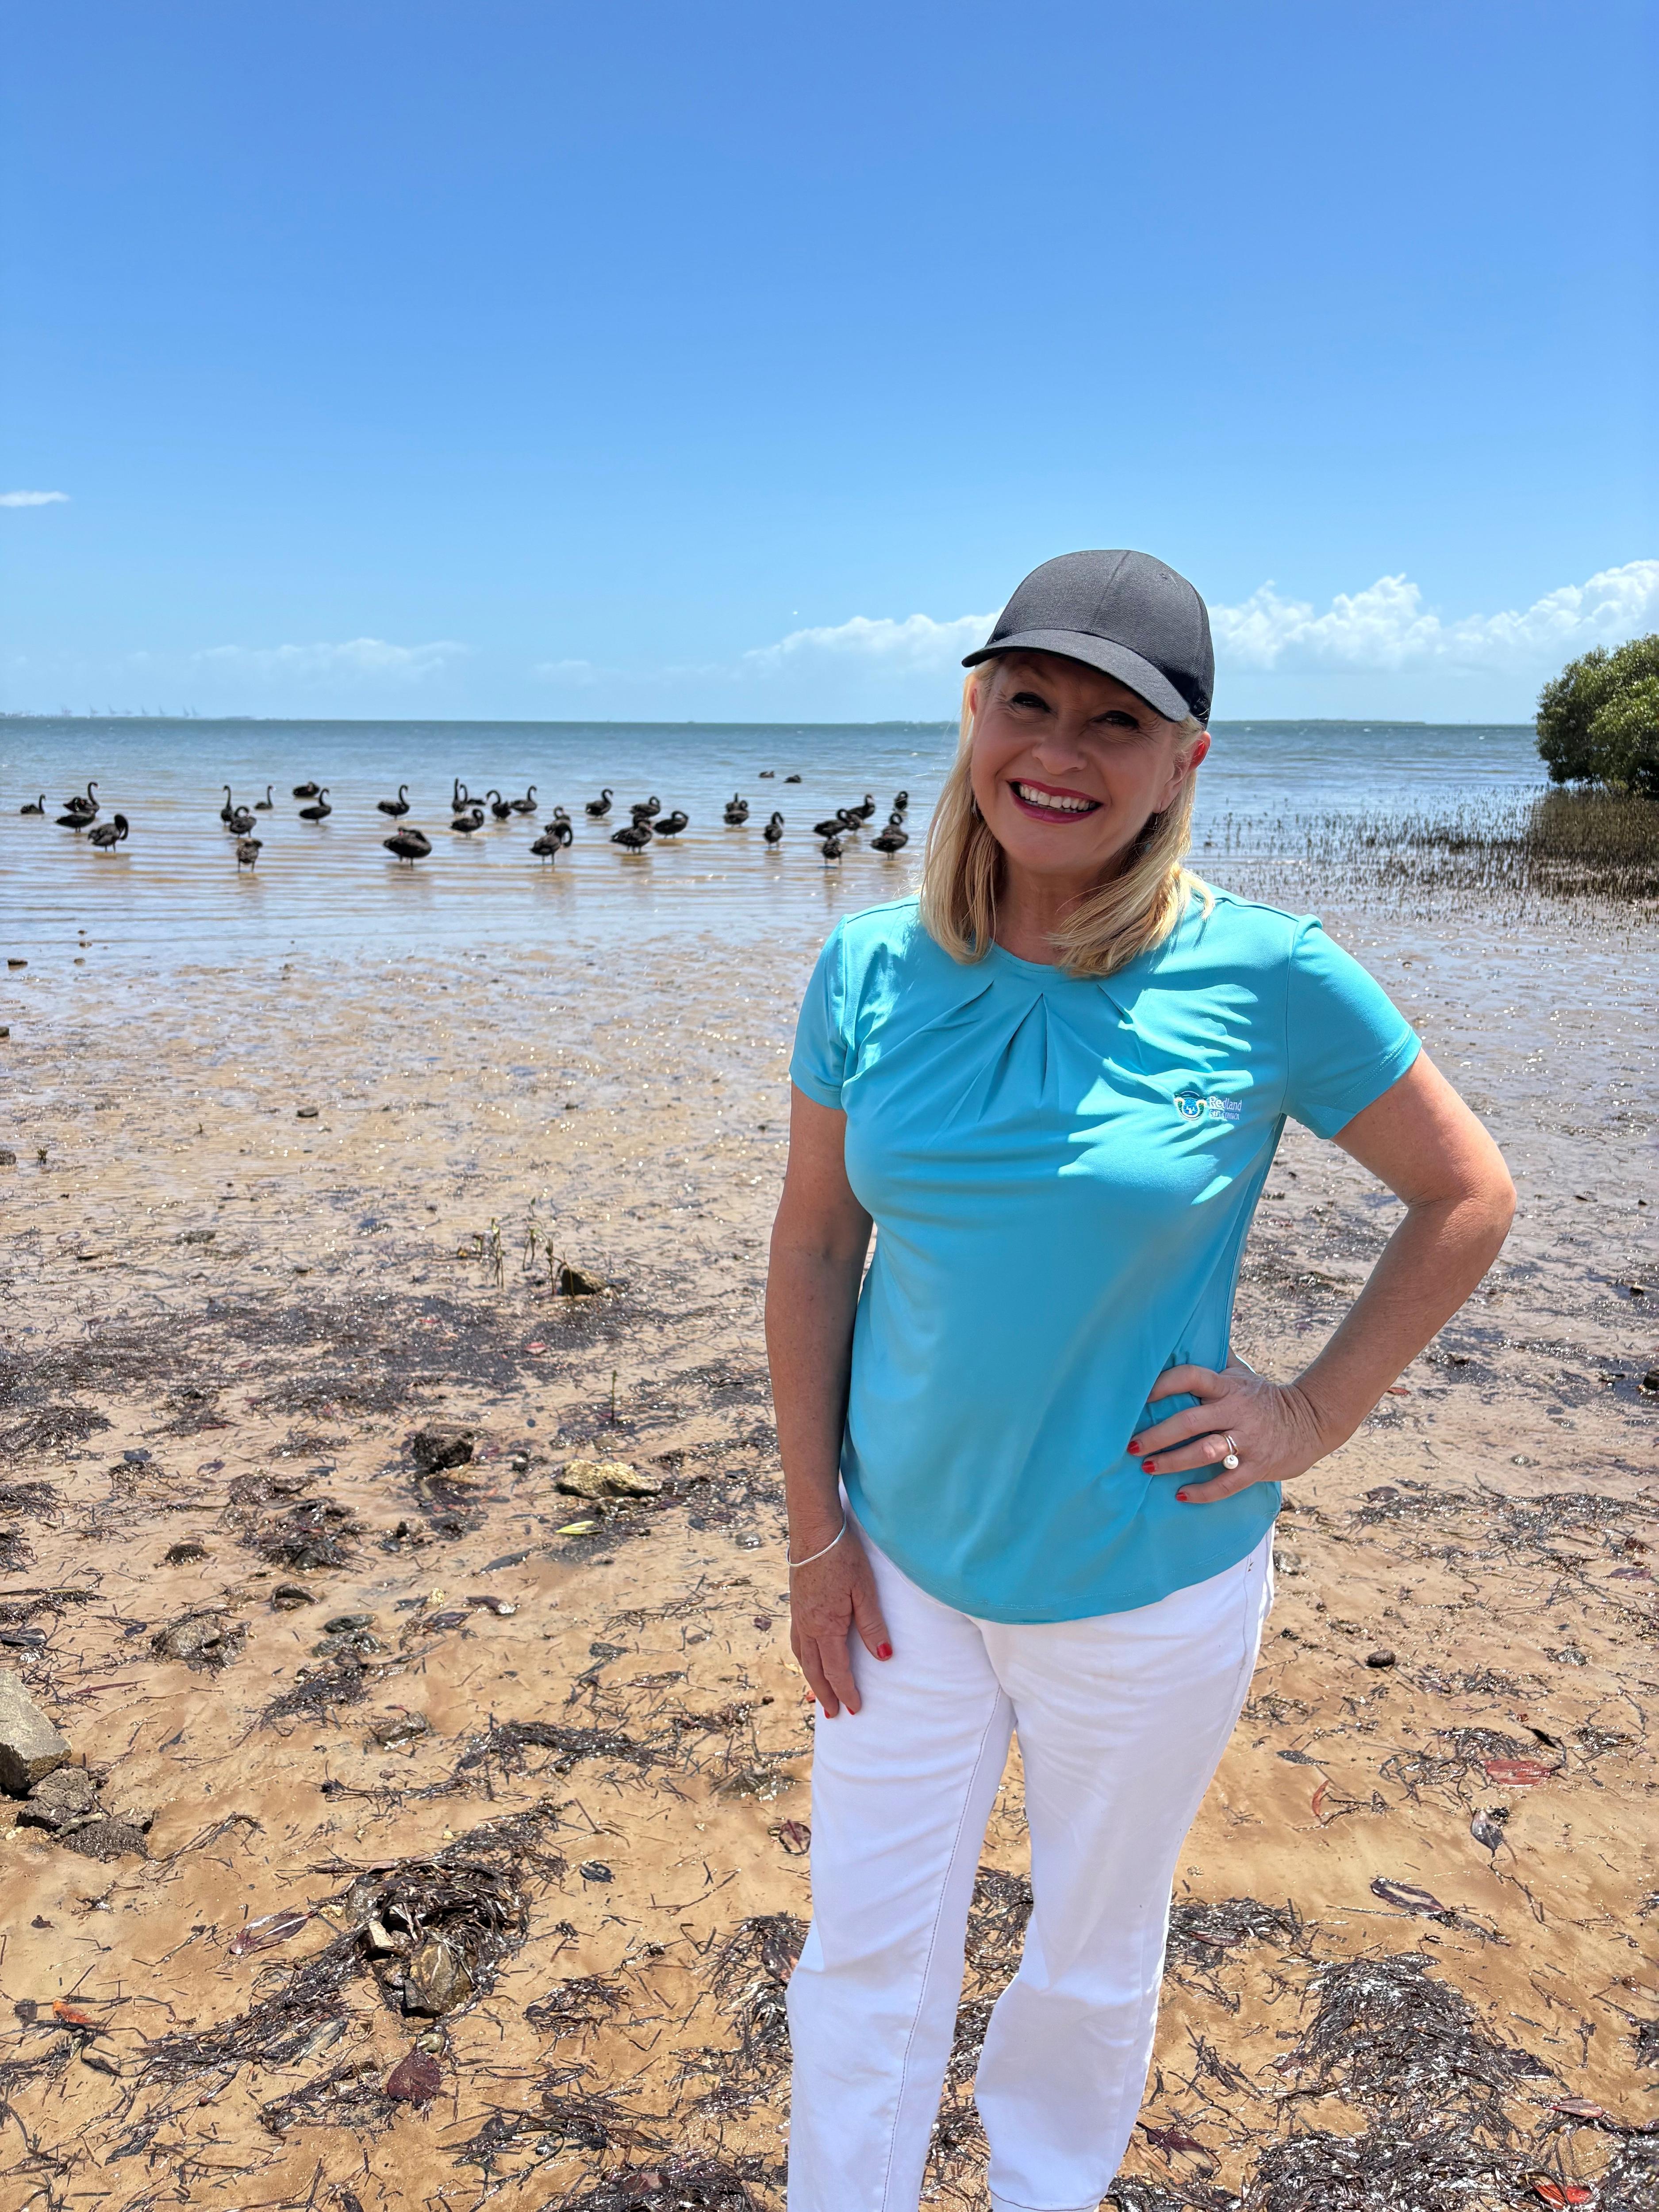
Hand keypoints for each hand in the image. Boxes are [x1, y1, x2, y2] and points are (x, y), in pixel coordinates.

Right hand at [788, 1520, 891, 1716]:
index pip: (836, 1670)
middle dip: (823, 1694)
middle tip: (831, 1715)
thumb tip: (883, 1657)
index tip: (855, 1709)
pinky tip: (808, 1657)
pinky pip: (797, 1640)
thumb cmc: (843, 1556)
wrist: (814, 1530)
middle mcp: (807, 1626)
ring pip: (802, 1656)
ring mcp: (798, 1615)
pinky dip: (803, 1657)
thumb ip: (873, 1626)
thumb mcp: (865, 1590)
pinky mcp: (796, 1604)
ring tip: (816, 1694)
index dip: (846, 1691)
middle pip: (814, 1670)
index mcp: (825, 1626)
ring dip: (810, 1678)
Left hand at [1130, 1359, 1335, 1503]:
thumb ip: (1215, 1359)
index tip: (1141, 1396)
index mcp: (1228, 1387)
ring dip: (1173, 1462)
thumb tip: (1187, 1331)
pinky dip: (1203, 1492)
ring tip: (1148, 1468)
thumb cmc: (1263, 1397)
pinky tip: (1181, 1495)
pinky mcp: (1258, 1466)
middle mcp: (1235, 1411)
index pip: (1191, 1377)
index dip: (1164, 1385)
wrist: (1311, 1420)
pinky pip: (1226, 1483)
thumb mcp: (1242, 1374)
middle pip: (1190, 1421)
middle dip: (1157, 1435)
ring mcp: (1247, 1440)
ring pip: (1205, 1452)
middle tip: (1132, 1446)